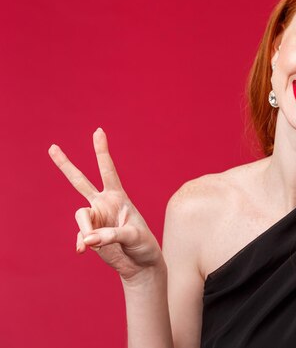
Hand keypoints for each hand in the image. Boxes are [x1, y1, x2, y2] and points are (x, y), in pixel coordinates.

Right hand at [49, 128, 162, 282]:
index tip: (98, 131)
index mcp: (118, 197)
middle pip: (81, 181)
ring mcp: (95, 219)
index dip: (102, 151)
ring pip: (80, 216)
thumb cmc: (142, 244)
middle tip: (52, 147)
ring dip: (84, 228)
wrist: (139, 264)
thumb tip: (86, 239)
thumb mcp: (132, 237)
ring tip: (91, 243)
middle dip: (66, 165)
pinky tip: (83, 251)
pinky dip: (81, 243)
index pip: (108, 170)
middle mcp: (104, 204)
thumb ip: (110, 236)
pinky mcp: (89, 235)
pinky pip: (80, 236)